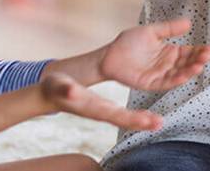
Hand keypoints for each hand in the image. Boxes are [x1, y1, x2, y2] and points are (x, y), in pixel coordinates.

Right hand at [40, 72, 162, 130]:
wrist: (50, 94)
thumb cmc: (54, 88)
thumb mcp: (59, 85)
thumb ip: (66, 89)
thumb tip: (72, 91)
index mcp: (91, 107)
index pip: (113, 114)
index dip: (130, 117)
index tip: (146, 120)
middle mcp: (99, 112)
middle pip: (123, 119)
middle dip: (141, 122)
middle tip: (160, 123)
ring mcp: (102, 111)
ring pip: (124, 118)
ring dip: (142, 120)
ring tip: (159, 122)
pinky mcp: (103, 109)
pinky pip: (122, 114)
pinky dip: (136, 115)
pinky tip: (148, 115)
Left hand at [99, 19, 209, 91]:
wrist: (109, 55)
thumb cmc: (128, 42)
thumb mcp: (151, 31)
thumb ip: (170, 28)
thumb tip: (188, 22)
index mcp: (169, 51)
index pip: (189, 52)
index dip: (200, 51)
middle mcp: (167, 64)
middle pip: (187, 63)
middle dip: (199, 60)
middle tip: (207, 55)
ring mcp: (160, 74)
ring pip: (180, 74)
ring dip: (191, 70)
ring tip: (200, 64)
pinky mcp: (152, 83)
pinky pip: (167, 82)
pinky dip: (177, 79)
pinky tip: (185, 74)